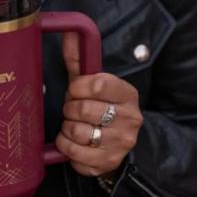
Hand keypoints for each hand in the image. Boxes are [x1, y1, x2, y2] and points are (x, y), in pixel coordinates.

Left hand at [55, 32, 143, 176]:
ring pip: (77, 132)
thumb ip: (80, 60)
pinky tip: (73, 143)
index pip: (97, 84)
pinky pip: (74, 154)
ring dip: (66, 129)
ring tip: (73, 126)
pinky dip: (66, 147)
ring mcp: (121, 143)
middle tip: (73, 111)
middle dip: (70, 109)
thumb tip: (70, 32)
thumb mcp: (94, 84)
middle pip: (83, 109)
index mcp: (128, 94)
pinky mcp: (108, 163)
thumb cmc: (101, 108)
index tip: (75, 91)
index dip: (77, 87)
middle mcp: (130, 119)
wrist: (118, 144)